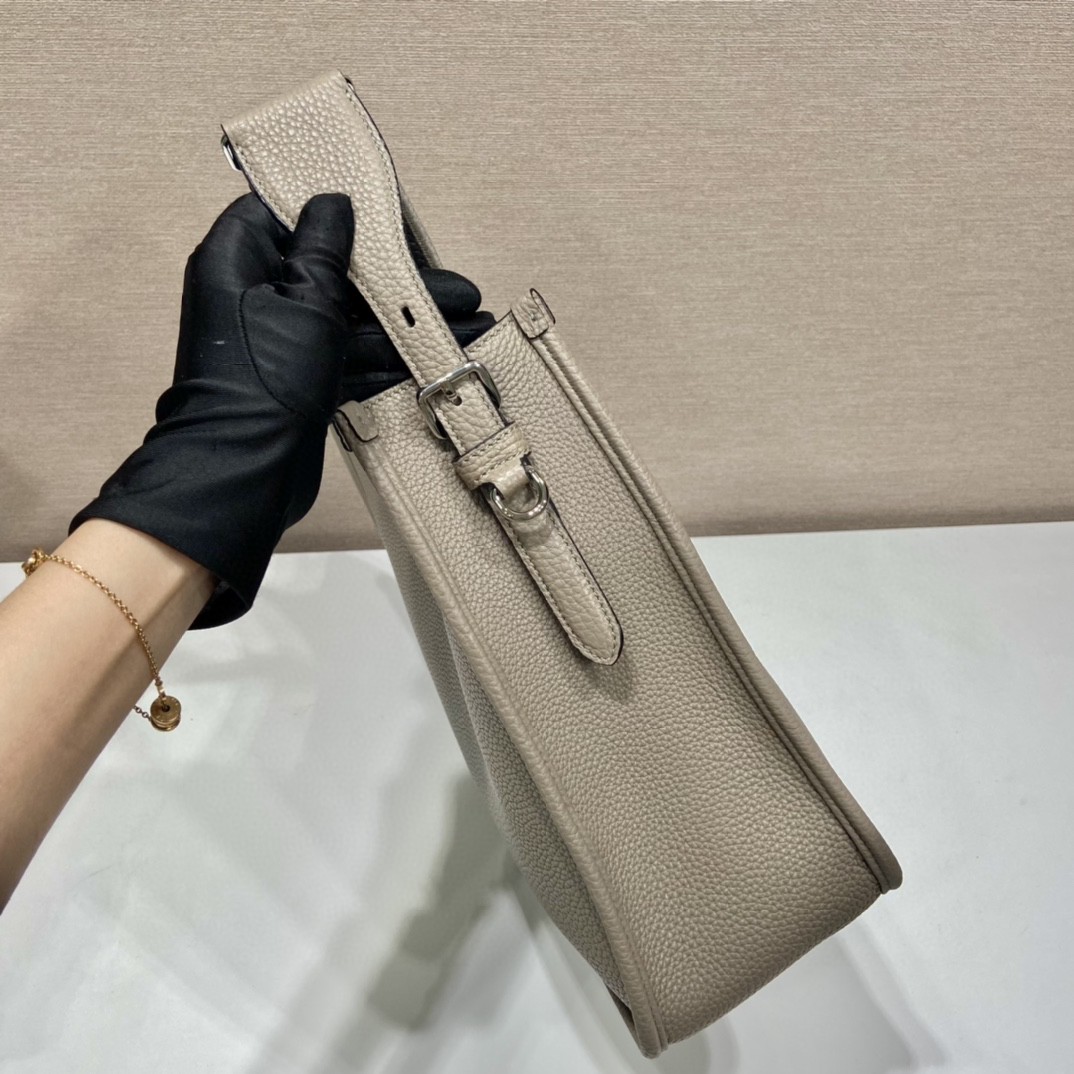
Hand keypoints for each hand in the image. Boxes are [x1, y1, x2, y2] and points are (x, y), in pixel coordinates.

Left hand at [70, 192, 493, 626]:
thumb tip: (334, 202)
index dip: (336, 211)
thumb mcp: (306, 299)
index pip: (285, 213)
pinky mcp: (303, 380)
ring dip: (406, 323)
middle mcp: (256, 295)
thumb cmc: (266, 379)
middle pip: (334, 269)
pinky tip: (439, 360)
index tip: (388, 216)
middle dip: (396, 281)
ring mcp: (282, 341)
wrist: (246, 471)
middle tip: (457, 288)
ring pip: (351, 318)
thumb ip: (326, 248)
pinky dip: (390, 358)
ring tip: (468, 326)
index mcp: (239, 259)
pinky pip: (351, 356)